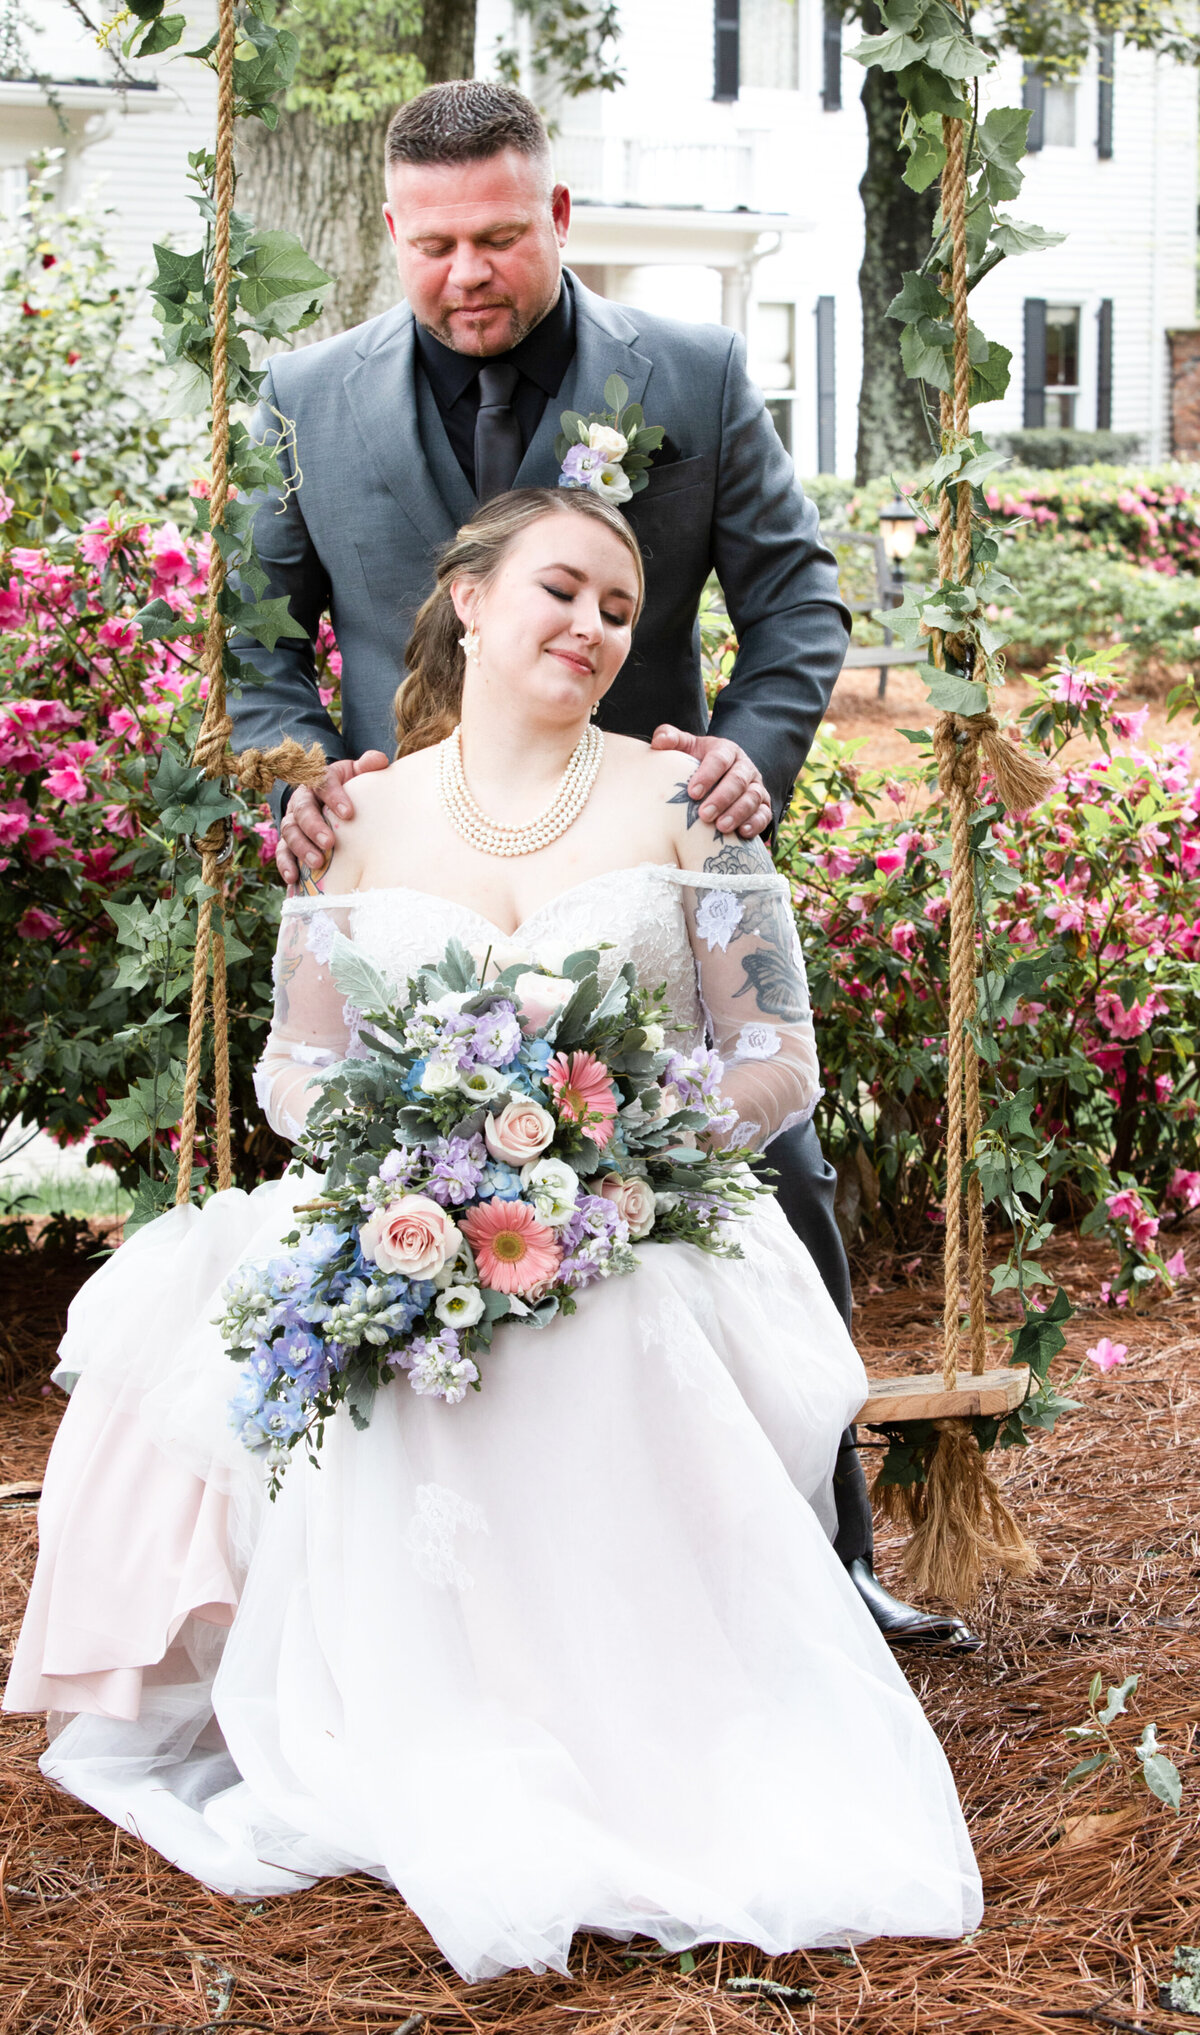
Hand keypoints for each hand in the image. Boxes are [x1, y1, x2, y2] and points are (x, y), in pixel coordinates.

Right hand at [276, 750, 389, 888]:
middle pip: (302, 810)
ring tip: (317, 862)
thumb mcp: (358, 774)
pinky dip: (285, 865)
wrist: (334, 801)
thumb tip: (379, 760)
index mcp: (320, 780)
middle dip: (313, 827)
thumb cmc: (350, 789)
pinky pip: (282, 852)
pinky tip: (293, 879)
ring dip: (301, 847)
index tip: (348, 813)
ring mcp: (293, 821)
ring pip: (289, 832)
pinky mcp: (287, 841)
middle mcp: (302, 799)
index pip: (323, 783)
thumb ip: (368, 766)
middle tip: (330, 843)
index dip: (333, 797)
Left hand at [650, 727, 771, 837]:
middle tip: (704, 815)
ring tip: (721, 827)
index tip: (692, 793)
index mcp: (726, 751)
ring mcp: (755, 787)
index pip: (720, 759)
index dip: (708, 775)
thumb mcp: (685, 748)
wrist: (719, 777)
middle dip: (722, 798)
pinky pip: (764, 814)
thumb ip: (670, 739)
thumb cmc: (697, 763)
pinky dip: (756, 823)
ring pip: (753, 797)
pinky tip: (742, 833)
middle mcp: (744, 767)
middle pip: (738, 780)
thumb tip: (660, 741)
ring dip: (738, 813)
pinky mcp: (762, 806)